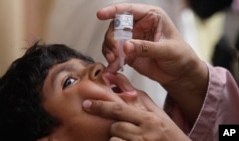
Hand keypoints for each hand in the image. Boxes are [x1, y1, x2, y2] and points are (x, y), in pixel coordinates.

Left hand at [82, 93, 190, 140]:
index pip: (120, 109)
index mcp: (149, 118)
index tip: (87, 103)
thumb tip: (116, 79)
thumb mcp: (154, 111)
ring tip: (128, 135)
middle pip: (115, 125)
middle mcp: (145, 132)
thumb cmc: (167, 130)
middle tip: (108, 120)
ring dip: (116, 136)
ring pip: (115, 138)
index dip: (101, 106)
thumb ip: (136, 96)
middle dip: (111, 123)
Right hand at [97, 3, 207, 124]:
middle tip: (116, 52)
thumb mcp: (167, 50)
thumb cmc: (180, 56)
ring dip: (109, 50)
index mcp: (151, 17)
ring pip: (112, 40)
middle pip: (116, 26)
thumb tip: (126, 46)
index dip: (113, 10)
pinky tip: (113, 66)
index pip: (129, 10)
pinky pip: (114, 54)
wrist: (179, 74)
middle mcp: (139, 26)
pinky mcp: (128, 53)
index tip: (100, 15)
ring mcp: (132, 40)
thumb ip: (146, 47)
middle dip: (112, 39)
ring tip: (114, 61)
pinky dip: (111, 60)